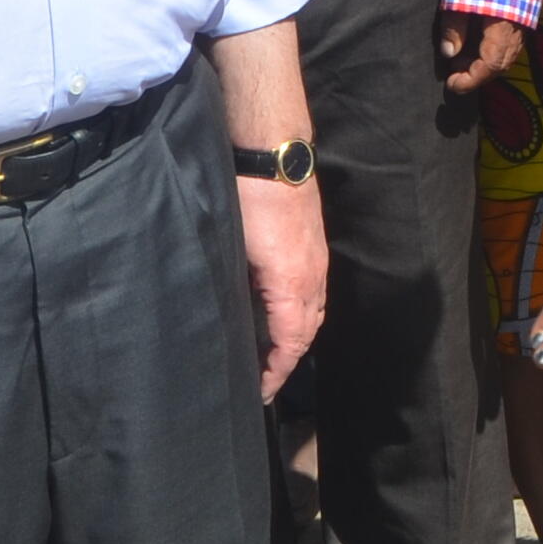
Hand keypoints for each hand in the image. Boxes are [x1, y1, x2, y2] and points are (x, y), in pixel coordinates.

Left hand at [238, 175, 326, 398]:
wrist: (272, 153)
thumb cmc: (247, 197)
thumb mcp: (232, 248)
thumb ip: (235, 287)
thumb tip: (226, 317)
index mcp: (292, 285)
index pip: (291, 343)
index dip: (276, 371)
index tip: (262, 390)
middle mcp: (313, 277)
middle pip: (308, 331)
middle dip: (288, 359)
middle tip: (265, 377)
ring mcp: (317, 260)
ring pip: (314, 310)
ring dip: (296, 336)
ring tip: (273, 351)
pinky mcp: (313, 245)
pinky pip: (314, 291)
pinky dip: (301, 311)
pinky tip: (281, 310)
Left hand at [439, 11, 525, 99]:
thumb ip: (454, 27)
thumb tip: (448, 52)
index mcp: (504, 27)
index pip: (491, 65)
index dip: (470, 80)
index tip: (451, 84)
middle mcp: (517, 32)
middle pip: (499, 66)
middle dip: (475, 76)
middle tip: (453, 72)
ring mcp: (522, 27)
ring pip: (505, 58)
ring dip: (482, 65)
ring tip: (460, 59)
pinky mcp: (521, 21)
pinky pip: (508, 47)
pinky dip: (491, 54)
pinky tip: (474, 46)